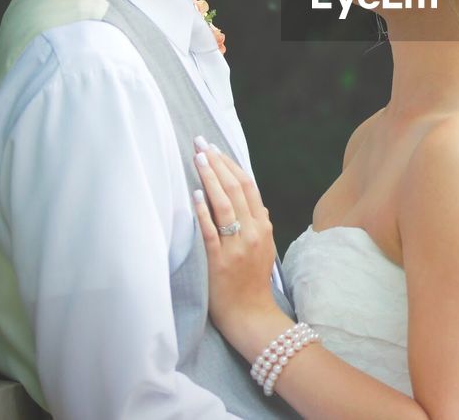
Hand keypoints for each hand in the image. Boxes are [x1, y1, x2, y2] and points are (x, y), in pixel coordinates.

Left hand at [191, 140, 286, 351]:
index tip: (215, 147)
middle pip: (236, 189)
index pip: (248, 186)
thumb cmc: (252, 282)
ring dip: (210, 178)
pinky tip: (195, 193)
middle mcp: (253, 232)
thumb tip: (252, 201)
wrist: (251, 314)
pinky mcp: (220, 261)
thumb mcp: (264, 248)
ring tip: (197, 158)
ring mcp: (237, 246)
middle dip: (217, 163)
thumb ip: (257, 223)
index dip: (230, 164)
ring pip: (224, 204)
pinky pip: (211, 231)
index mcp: (263, 226)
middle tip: (200, 143)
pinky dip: (204, 210)